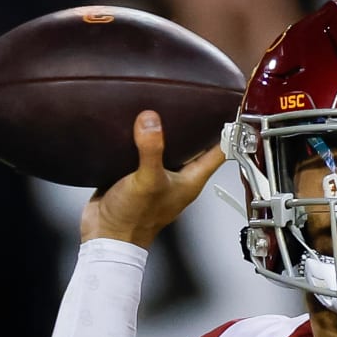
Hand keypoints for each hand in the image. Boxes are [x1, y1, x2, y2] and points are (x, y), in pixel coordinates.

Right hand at [81, 111, 226, 247]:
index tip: (229, 109)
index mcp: (190, 180)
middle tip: (193, 101)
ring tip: (165, 106)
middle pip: (194, 146)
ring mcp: (157, 177)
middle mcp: (177, 178)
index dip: (227, 131)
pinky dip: (143, 138)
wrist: (106, 235)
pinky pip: (144, 151)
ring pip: (169, 147)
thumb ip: (151, 150)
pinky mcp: (137, 175)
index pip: (218, 152)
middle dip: (194, 125)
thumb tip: (151, 122)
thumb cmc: (134, 220)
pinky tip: (136, 126)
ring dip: (167, 130)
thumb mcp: (147, 181)